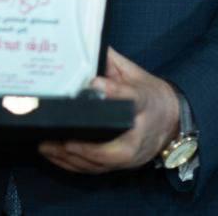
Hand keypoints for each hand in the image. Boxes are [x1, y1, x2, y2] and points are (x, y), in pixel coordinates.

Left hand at [39, 48, 179, 173]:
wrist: (171, 120)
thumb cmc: (148, 94)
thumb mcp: (133, 73)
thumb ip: (110, 62)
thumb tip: (84, 48)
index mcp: (145, 103)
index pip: (133, 97)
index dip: (115, 91)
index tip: (95, 83)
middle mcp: (140, 134)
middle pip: (116, 149)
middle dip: (86, 148)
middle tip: (60, 138)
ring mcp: (133, 155)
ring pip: (102, 164)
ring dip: (72, 159)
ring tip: (46, 146)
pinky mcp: (124, 165)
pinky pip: (97, 170)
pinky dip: (74, 166)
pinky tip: (54, 155)